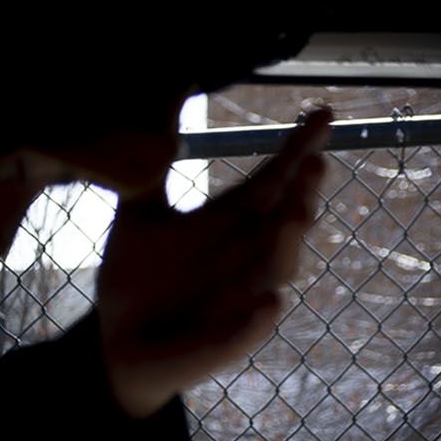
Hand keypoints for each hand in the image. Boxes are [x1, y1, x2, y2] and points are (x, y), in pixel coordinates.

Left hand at [84, 104, 330, 419]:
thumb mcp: (139, 214)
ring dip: (288, 243)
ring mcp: (244, 298)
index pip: (275, 177)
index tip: (322, 113)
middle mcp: (250, 254)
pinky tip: (265, 304)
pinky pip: (247, 331)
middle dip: (303, 192)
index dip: (299, 147)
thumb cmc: (138, 277)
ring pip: (277, 269)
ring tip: (294, 214)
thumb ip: (153, 165)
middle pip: (287, 218)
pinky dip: (255, 321)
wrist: (118, 343)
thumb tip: (164, 97)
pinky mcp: (226, 340)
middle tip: (315, 161)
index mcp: (234, 221)